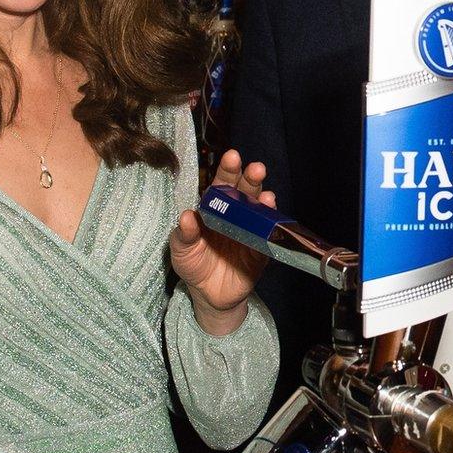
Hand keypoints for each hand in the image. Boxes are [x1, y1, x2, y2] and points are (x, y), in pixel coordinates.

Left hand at [170, 150, 275, 334]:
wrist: (208, 294)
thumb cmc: (193, 264)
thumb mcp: (181, 250)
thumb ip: (183, 234)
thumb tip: (186, 216)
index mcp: (214, 210)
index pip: (221, 186)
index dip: (227, 171)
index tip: (232, 157)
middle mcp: (235, 215)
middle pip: (244, 193)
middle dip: (250, 179)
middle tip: (255, 168)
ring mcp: (250, 231)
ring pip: (259, 211)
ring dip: (263, 200)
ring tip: (266, 195)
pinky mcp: (260, 252)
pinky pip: (267, 238)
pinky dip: (269, 228)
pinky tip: (271, 217)